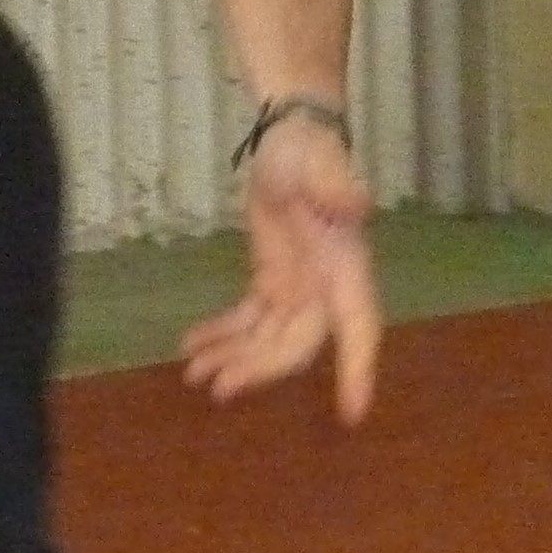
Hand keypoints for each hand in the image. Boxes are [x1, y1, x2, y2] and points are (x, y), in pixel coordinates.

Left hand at [179, 114, 379, 425]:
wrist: (289, 137)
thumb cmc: (310, 150)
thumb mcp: (319, 164)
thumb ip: (336, 185)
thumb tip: (356, 204)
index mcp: (346, 267)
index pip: (359, 326)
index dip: (356, 369)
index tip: (350, 414)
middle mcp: (325, 288)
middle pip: (296, 343)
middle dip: (260, 369)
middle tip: (219, 388)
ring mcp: (296, 287)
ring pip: (266, 339)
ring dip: (234, 357)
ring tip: (194, 374)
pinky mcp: (270, 279)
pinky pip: (247, 318)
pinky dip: (222, 333)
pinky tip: (192, 344)